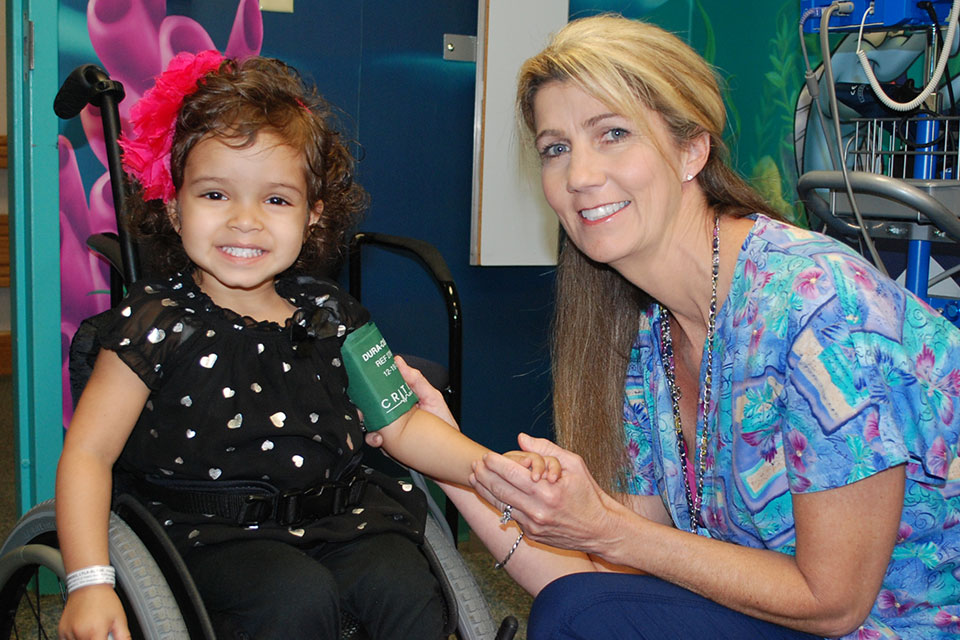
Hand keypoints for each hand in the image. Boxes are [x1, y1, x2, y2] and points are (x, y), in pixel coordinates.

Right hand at [58, 585, 130, 639]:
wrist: (88, 584)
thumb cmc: (104, 599)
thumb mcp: (120, 618)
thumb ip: (123, 637)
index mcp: (94, 632)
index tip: (107, 637)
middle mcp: (79, 634)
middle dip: (97, 639)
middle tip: (102, 631)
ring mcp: (68, 633)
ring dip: (87, 639)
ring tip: (93, 628)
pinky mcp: (61, 631)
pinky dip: (76, 639)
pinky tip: (84, 630)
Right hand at [364, 355, 458, 447]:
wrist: (449, 451)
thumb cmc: (443, 422)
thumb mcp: (432, 397)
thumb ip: (416, 380)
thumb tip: (398, 362)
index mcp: (401, 397)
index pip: (381, 387)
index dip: (371, 384)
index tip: (366, 381)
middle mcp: (393, 412)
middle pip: (370, 405)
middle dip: (362, 405)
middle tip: (363, 406)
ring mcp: (390, 428)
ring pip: (369, 423)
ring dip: (366, 423)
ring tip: (372, 424)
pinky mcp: (389, 444)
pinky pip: (375, 440)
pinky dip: (374, 439)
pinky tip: (380, 439)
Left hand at [470, 433, 625, 556]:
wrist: (600, 529)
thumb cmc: (588, 494)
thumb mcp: (574, 465)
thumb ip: (546, 449)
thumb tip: (521, 438)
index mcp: (548, 490)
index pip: (512, 473)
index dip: (495, 463)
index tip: (486, 455)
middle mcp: (537, 509)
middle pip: (500, 489)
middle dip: (484, 475)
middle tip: (475, 464)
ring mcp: (533, 525)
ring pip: (500, 504)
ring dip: (484, 490)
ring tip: (475, 477)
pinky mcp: (532, 534)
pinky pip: (510, 516)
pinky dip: (499, 503)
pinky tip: (491, 493)